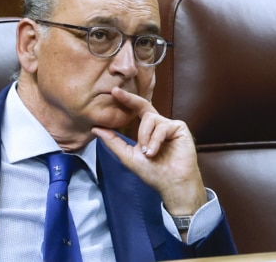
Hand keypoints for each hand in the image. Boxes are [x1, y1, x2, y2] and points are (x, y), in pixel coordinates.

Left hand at [92, 87, 205, 215]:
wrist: (171, 183)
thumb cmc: (153, 173)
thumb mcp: (128, 156)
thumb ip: (113, 141)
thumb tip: (96, 128)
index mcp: (149, 130)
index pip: (136, 111)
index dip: (127, 100)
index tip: (113, 92)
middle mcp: (159, 124)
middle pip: (143, 107)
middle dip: (129, 99)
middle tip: (116, 93)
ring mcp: (170, 125)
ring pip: (149, 119)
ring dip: (144, 137)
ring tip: (148, 153)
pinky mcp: (179, 128)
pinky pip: (162, 127)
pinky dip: (155, 141)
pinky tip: (154, 152)